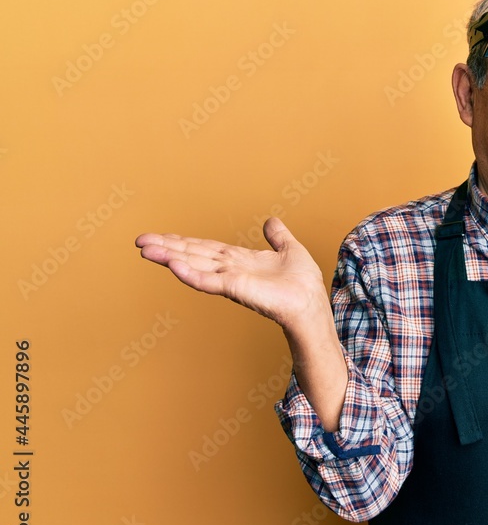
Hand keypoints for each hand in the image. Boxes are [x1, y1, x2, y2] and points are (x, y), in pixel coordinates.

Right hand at [135, 217, 328, 328]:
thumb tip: (271, 221)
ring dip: (170, 257)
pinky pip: (208, 281)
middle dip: (167, 247)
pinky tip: (172, 265)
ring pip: (194, 265)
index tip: (161, 236)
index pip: (206, 248)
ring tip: (146, 250)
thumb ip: (277, 236)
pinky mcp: (236, 289)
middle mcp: (230, 270)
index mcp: (240, 261)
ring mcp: (231, 280)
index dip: (183, 241)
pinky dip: (190, 274)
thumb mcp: (290, 250)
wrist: (311, 303)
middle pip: (193, 255)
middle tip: (140, 241)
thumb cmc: (303, 283)